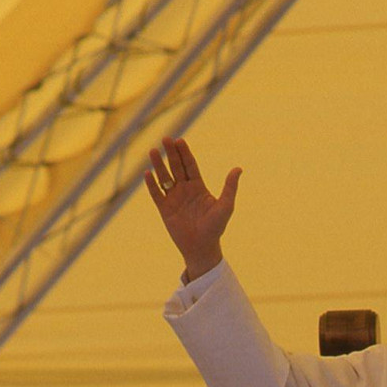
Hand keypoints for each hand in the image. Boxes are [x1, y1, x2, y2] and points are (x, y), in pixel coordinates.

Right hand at [145, 136, 241, 279]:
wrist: (202, 248)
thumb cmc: (216, 228)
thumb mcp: (225, 206)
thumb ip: (230, 187)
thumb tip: (238, 169)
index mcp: (198, 187)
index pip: (190, 165)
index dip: (185, 153)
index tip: (180, 141)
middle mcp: (185, 190)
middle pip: (176, 167)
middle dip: (171, 153)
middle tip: (166, 138)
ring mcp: (174, 199)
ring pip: (164, 177)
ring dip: (159, 165)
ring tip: (153, 151)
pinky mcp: (165, 209)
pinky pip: (156, 194)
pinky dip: (151, 184)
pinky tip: (147, 173)